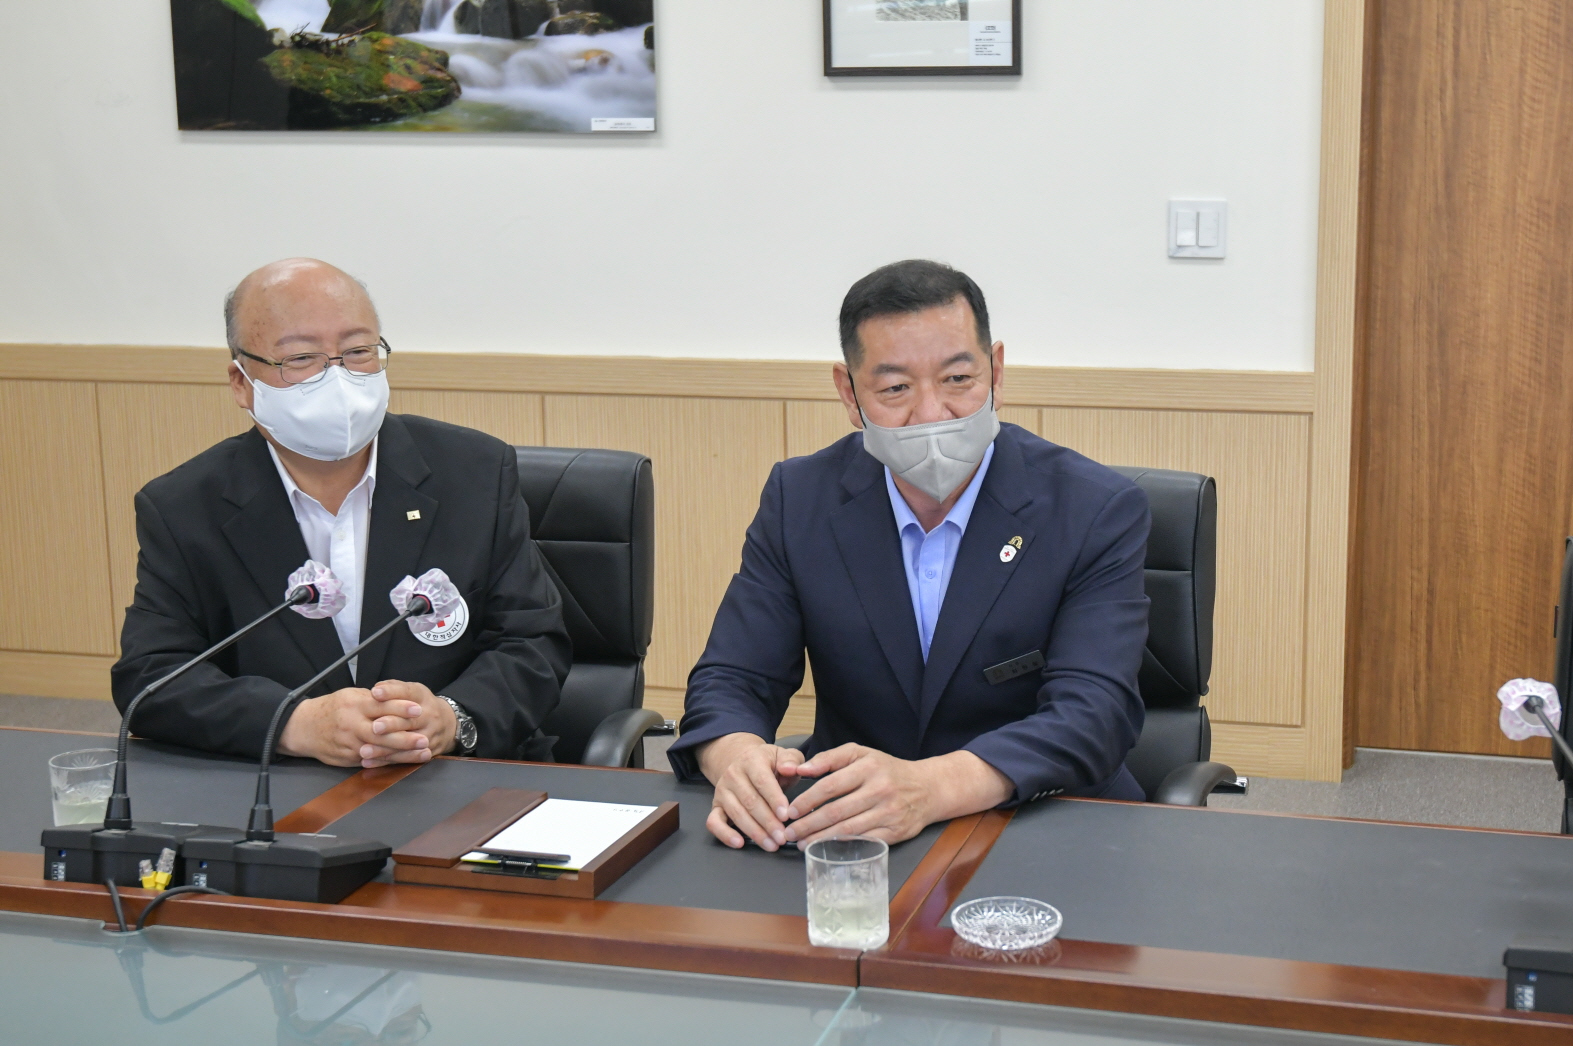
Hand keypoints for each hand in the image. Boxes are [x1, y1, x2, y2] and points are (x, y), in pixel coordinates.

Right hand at [277, 686, 428, 767]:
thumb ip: (372, 699)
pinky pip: (370, 761)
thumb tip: (399, 699)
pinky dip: (388, 762)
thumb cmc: (331, 708)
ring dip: (402, 753)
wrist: (302, 727)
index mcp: (354, 704)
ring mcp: (349, 743)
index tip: (418, 709)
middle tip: (424, 738)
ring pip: (379, 749)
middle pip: (381, 731)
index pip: (381, 705)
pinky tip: (405, 761)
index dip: (400, 707)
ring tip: (422, 752)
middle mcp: (351, 724)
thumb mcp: (350, 695)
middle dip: (405, 736)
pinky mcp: (347, 758)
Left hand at [367, 680, 456, 764]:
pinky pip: (405, 759)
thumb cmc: (420, 705)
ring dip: (384, 749)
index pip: (408, 692)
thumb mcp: (412, 692)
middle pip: (409, 720)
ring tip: (364, 750)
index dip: (391, 692)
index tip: (375, 693)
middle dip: (391, 724)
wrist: (448, 724)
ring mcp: (429, 735)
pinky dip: (386, 761)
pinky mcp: (427, 752)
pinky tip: (369, 762)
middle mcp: (429, 716)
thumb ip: (394, 688)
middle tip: (374, 727)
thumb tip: (376, 689)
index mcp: (422, 697)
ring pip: (407, 744)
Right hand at [697, 733, 806, 851]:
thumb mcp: (783, 756)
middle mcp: (733, 775)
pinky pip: (714, 822)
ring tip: (771, 844)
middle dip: (767, 822)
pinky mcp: (716, 806)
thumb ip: (791, 760)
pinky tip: (739, 843)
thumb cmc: (769, 764)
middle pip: (750, 801)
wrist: (744, 763)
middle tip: (782, 837)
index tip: (786, 815)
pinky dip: (724, 834)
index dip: (774, 799)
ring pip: (736, 814)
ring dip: (754, 832)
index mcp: (751, 760)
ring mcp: (722, 791)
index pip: (762, 781)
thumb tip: (791, 768)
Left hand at [780, 744, 930, 846]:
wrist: (928, 788)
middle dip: (808, 824)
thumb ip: (830, 758)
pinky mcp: (895, 832)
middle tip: (790, 832)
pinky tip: (827, 849)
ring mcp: (888, 813)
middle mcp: (879, 790)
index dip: (807, 800)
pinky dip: (843, 847)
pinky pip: (863, 841)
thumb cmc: (888, 770)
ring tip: (802, 843)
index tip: (790, 810)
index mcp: (868, 767)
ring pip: (848, 829)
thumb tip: (801, 769)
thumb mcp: (861, 754)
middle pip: (836, 810)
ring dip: (821, 839)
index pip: (830, 785)